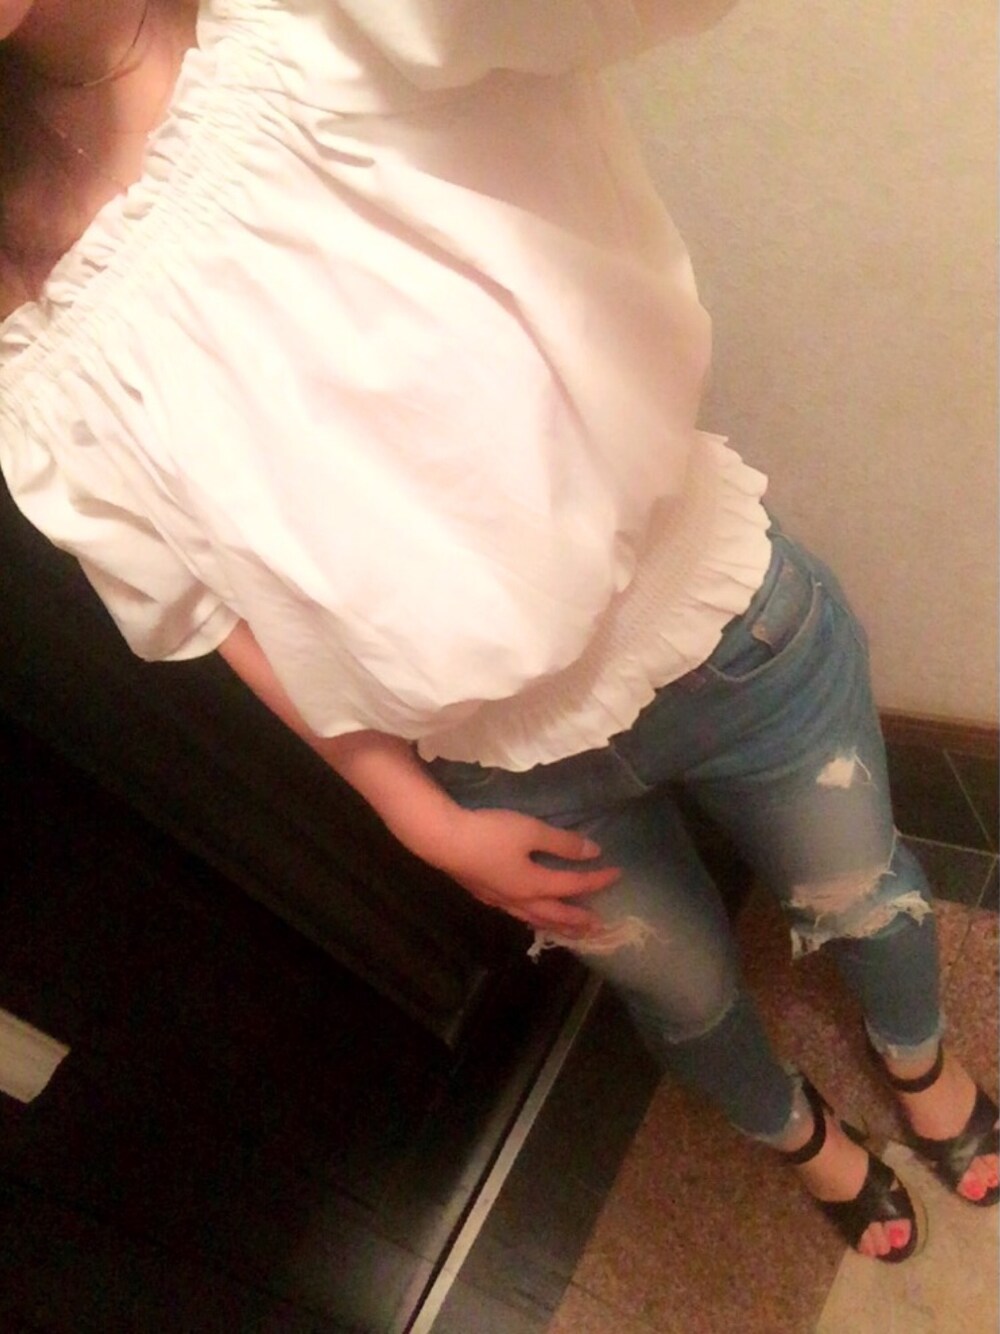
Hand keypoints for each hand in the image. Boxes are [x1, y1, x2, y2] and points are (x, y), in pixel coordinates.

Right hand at [425, 806, 620, 936]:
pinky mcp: (483, 894)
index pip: (573, 885)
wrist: (442, 840)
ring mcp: (500, 900)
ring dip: (556, 925)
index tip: (617, 875)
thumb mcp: (530, 831)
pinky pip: (517, 914)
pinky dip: (532, 918)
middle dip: (578, 920)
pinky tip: (528, 913)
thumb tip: (593, 851)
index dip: (596, 880)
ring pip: (534, 918)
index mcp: (534, 885)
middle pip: (555, 914)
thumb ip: (562, 843)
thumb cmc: (489, 833)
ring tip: (568, 931)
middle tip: (598, 928)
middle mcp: (520, 899)